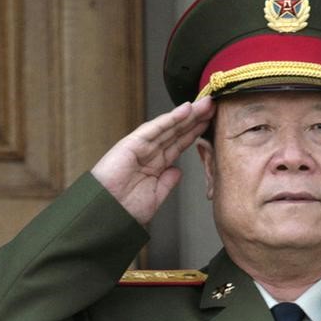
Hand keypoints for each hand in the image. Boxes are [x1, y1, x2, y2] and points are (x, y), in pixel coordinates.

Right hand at [91, 97, 214, 225]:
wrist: (107, 216)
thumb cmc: (125, 210)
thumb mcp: (155, 196)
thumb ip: (167, 182)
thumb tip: (178, 171)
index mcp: (155, 165)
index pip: (179, 144)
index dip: (195, 132)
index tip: (211, 122)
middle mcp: (149, 153)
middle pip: (177, 132)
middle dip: (195, 119)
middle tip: (213, 106)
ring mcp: (141, 147)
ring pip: (169, 127)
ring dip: (187, 115)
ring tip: (205, 104)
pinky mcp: (131, 144)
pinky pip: (154, 129)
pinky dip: (170, 118)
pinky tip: (185, 110)